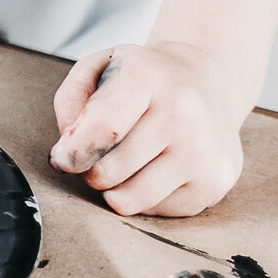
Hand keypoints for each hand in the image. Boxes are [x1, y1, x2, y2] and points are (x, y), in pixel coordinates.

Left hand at [49, 38, 247, 215]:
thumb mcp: (101, 67)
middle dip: (90, 170)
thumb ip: (71, 99)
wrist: (210, 82)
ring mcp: (203, 151)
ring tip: (126, 163)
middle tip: (100, 155)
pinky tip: (157, 168)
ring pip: (128, 200)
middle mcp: (183, 113)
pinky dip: (145, 196)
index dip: (73, 152)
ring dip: (114, 188)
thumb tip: (67, 150)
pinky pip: (154, 210)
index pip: (102, 129)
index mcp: (149, 77)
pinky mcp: (215, 182)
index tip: (63, 158)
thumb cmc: (145, 80)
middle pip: (108, 171)